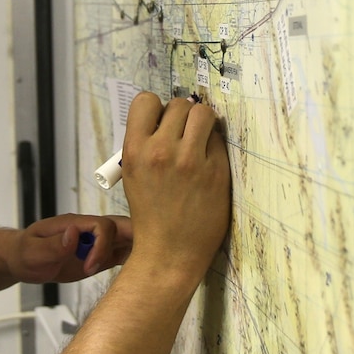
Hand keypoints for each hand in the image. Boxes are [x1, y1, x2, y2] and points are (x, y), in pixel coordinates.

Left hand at [10, 214, 132, 282]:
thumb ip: (53, 244)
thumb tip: (74, 234)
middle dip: (136, 240)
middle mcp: (90, 231)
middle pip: (124, 226)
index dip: (102, 246)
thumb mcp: (32, 251)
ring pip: (129, 239)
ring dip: (139, 252)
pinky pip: (124, 255)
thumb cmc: (25, 252)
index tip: (89, 268)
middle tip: (137, 264)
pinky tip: (137, 275)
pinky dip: (134, 262)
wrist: (23, 260)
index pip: (103, 226)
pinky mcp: (101, 257)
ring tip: (141, 272)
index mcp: (75, 224)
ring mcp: (98, 243)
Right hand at [120, 92, 230, 284]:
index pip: (146, 101)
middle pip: (179, 105)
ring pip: (203, 114)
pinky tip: (209, 163)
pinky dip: (215, 146)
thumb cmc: (152, 215)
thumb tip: (168, 118)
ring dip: (203, 124)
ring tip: (200, 142)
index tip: (164, 122)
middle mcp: (160, 151)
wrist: (169, 252)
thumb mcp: (134, 176)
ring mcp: (190, 161)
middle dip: (184, 117)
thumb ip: (146, 144)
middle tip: (186, 136)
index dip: (157, 109)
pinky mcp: (216, 172)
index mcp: (134, 151)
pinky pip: (219, 140)